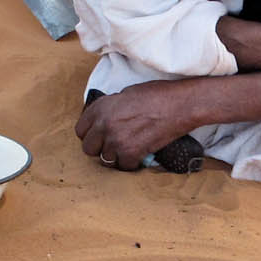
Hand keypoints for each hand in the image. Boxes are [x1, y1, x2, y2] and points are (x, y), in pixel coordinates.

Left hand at [74, 82, 196, 168]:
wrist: (180, 105)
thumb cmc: (157, 95)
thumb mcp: (126, 94)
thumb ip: (110, 108)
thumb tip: (106, 119)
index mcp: (101, 108)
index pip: (80, 130)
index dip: (90, 134)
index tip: (99, 135)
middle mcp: (104, 125)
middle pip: (88, 149)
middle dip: (99, 148)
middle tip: (112, 144)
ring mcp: (116, 141)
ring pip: (105, 160)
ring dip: (115, 156)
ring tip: (127, 148)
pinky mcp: (131, 153)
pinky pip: (123, 166)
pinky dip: (131, 163)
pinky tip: (138, 154)